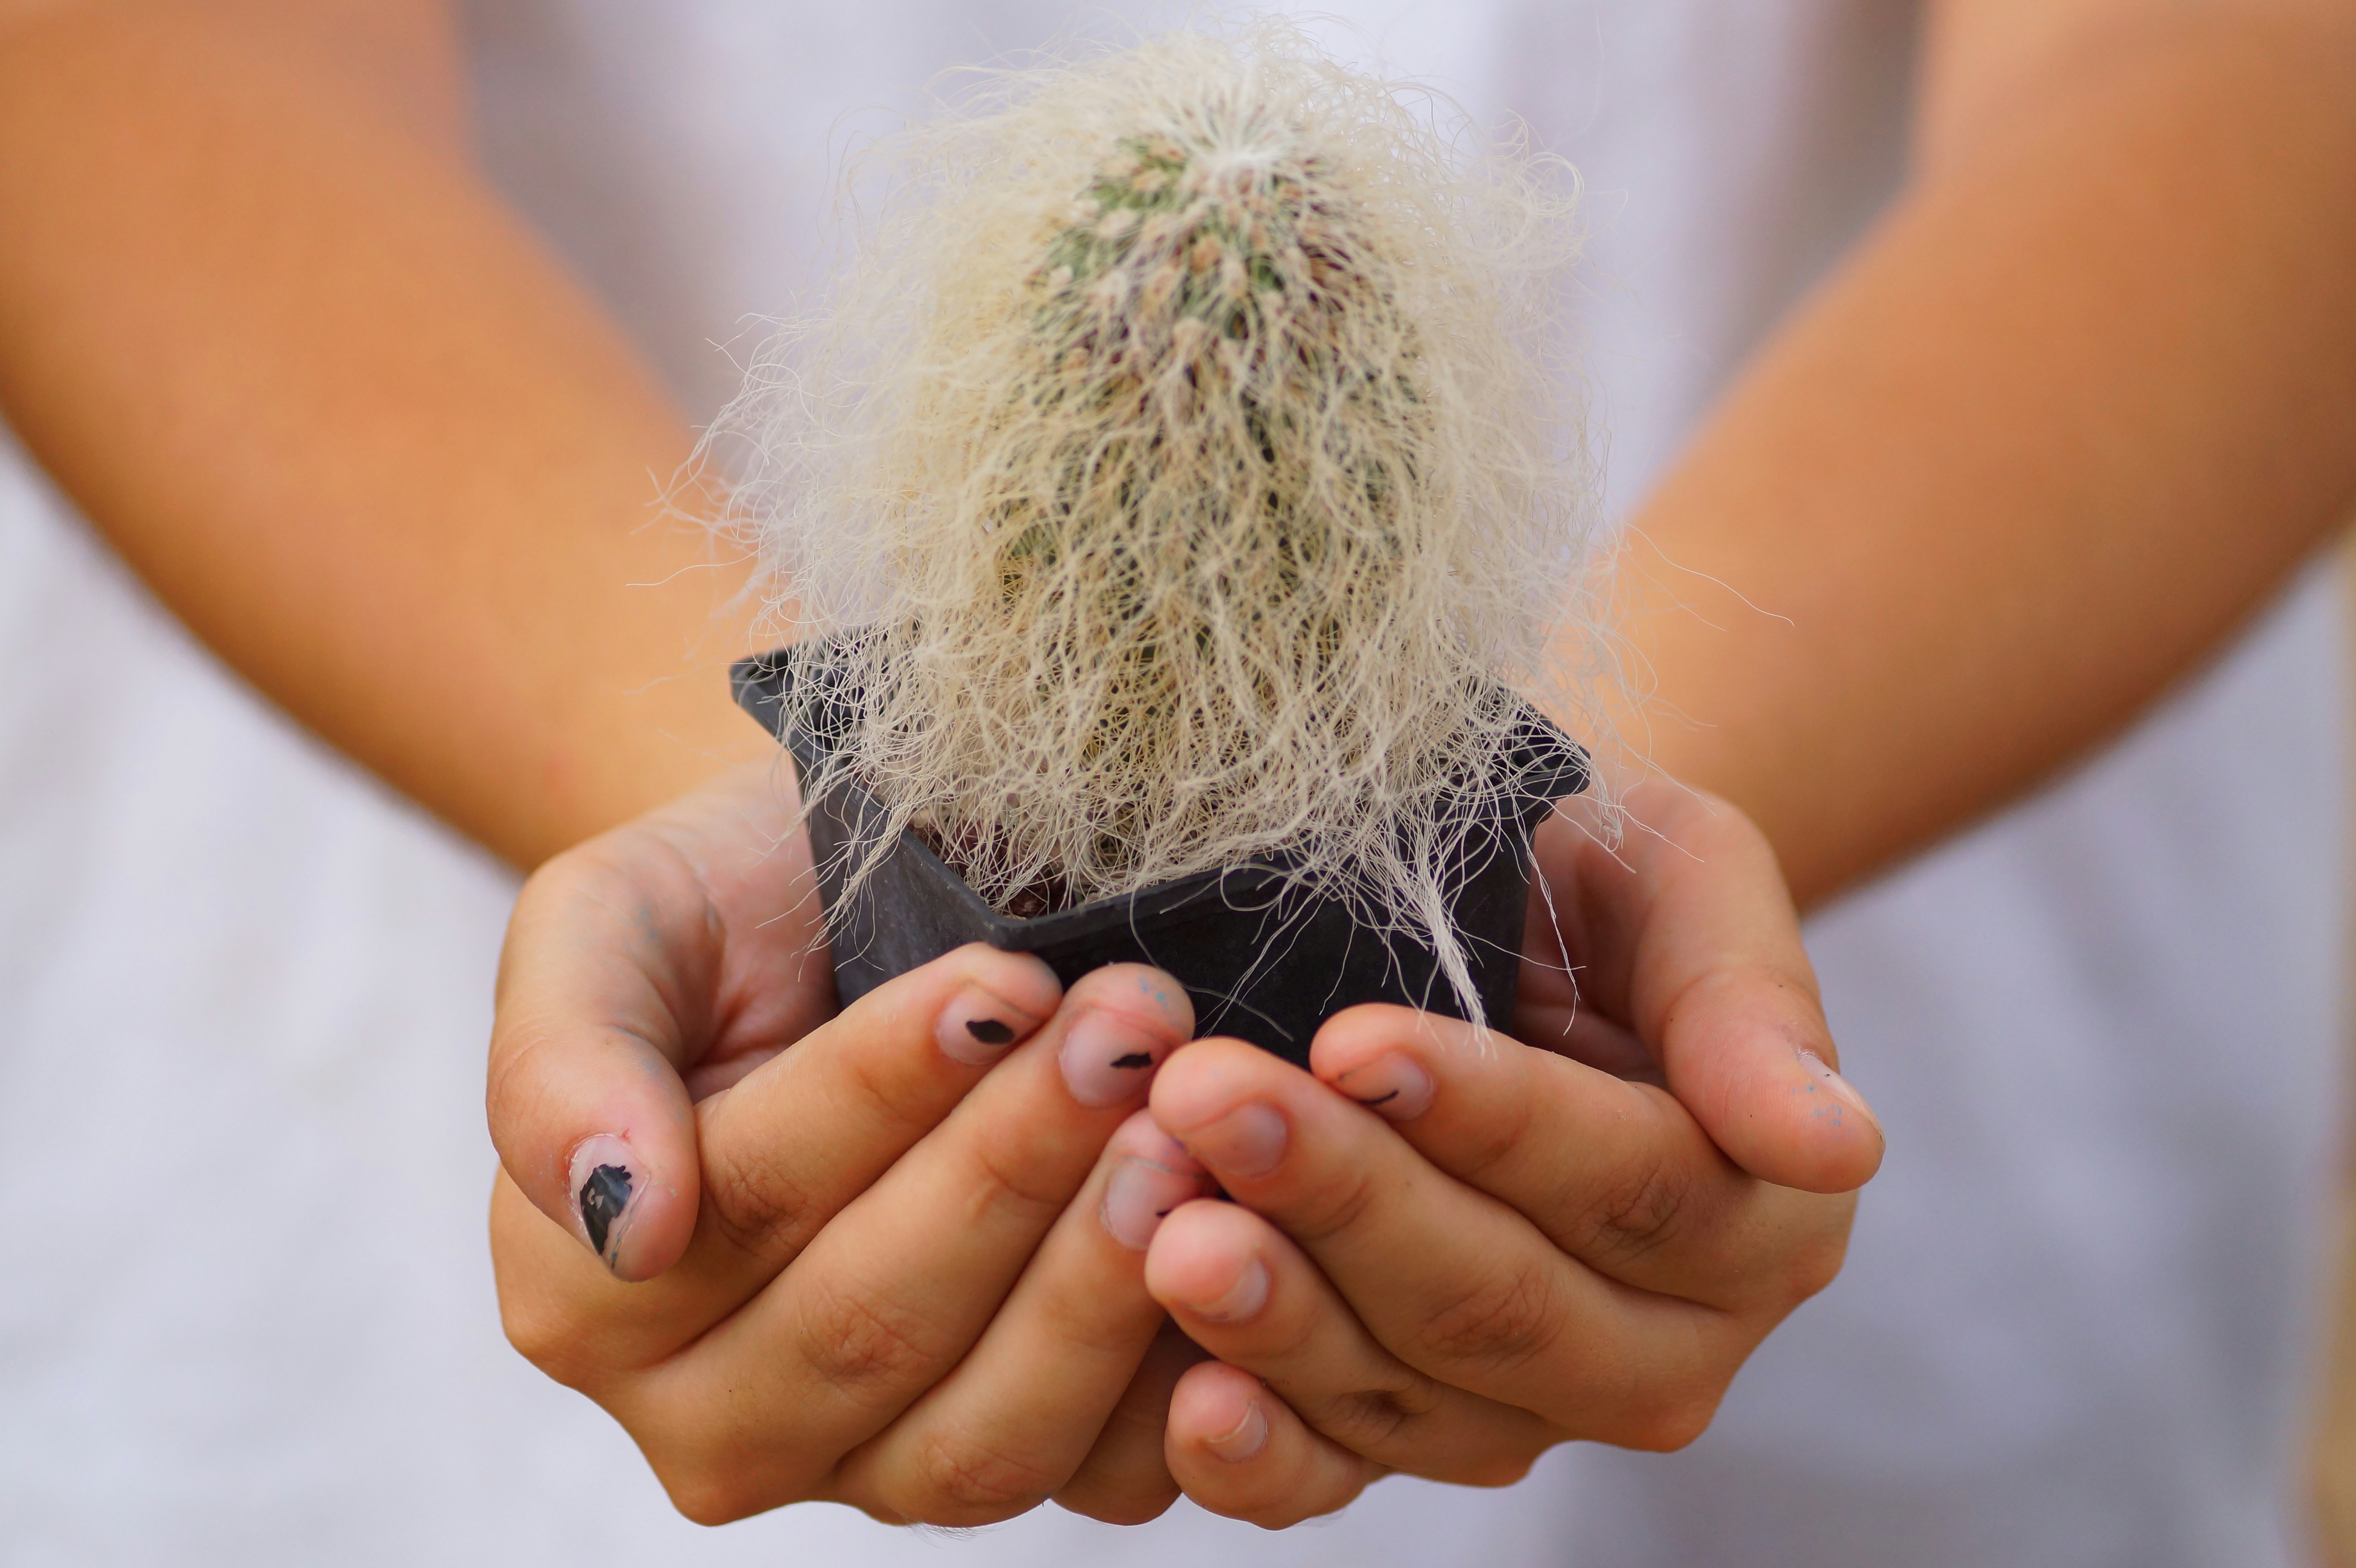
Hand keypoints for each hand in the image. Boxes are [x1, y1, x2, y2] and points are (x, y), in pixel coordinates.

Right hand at [485, 763, 1213, 1525]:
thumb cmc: (718, 913)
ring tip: (1187, 1129)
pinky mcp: (1002, 1465)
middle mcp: (712, 1418)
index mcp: (589, 1298)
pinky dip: (1180, 1381)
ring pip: (989, 1431)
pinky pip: (1102, 1478)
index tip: (1001, 984)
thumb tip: (627, 1213)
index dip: (882, 1095)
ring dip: (1101, 1277)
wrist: (831, 922)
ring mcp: (863, 1468)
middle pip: (872, 1322)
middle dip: (1015, 1167)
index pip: (750, 1205)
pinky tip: (1242, 1249)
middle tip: (1134, 1032)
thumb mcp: (605, 926)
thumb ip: (564, 1067)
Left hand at [1130, 781, 1882, 1525]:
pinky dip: (1266, 1455)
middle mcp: (1664, 1344)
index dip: (1488, 1119)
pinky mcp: (1420, 1434)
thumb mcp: (1693, 885)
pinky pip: (1343, 1474)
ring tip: (1163, 1220)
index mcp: (1757, 1220)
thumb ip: (1754, 1013)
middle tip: (1208, 1100)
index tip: (1355, 1037)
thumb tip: (1841, 1144)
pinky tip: (1190, 1405)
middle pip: (1502, 1298)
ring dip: (1278, 1311)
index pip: (1624, 1184)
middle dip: (1346, 1198)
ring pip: (1408, 1387)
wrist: (1519, 934)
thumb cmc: (1603, 889)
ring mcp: (1537, 1410)